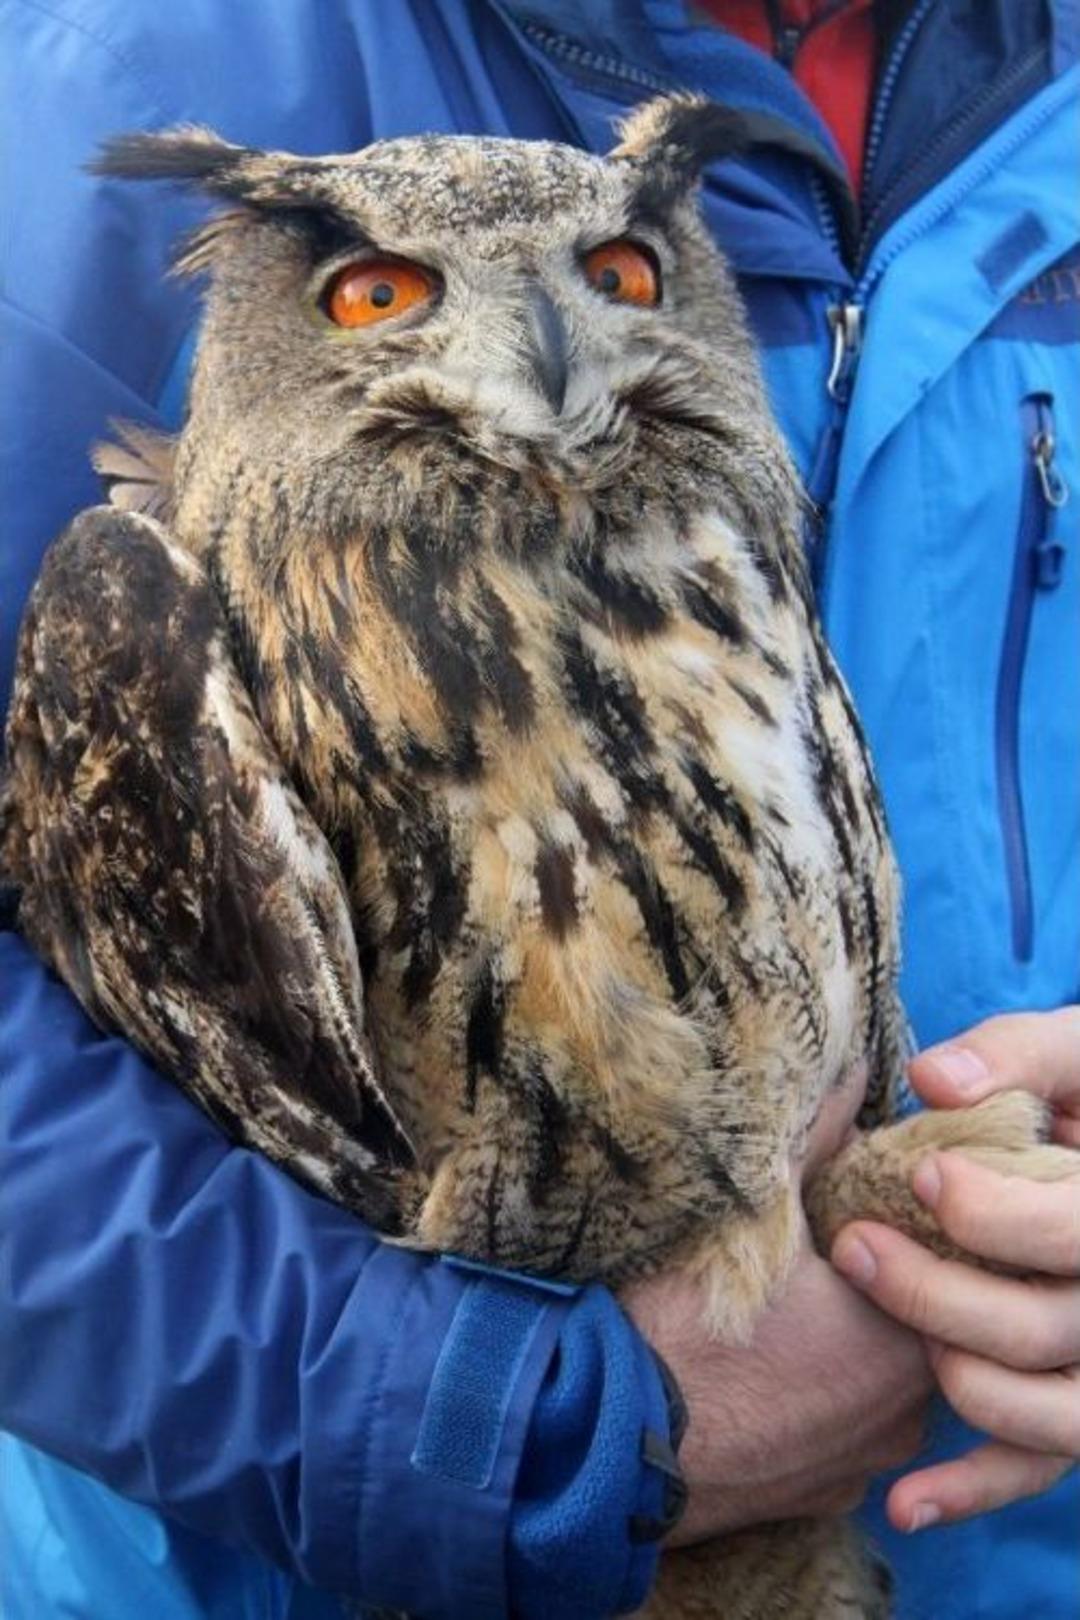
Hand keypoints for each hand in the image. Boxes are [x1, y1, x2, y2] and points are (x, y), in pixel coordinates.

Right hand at [624, 1064, 930, 1544]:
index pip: (930, 1264)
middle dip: (869, 1284)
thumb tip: (857, 1076)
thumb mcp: (752, 1208)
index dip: (889, 1225)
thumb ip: (820, 1137)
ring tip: (786, 1305)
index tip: (845, 1205)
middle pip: (906, 1322)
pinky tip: (764, 1366)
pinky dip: (814, 1399)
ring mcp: (861, 1462)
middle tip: (812, 1247)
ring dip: (845, 1344)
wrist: (601, 1436)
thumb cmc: (681, 1319)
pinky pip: (838, 1431)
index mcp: (901, 1337)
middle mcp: (901, 1412)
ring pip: (875, 1383)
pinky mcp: (817, 1497)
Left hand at [831, 1008, 1079, 1532]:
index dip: (994, 1214)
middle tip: (855, 1247)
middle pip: (1043, 1331)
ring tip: (893, 1333)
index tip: (919, 1172)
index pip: (1078, 1232)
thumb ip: (1014, 1055)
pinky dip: (973, 1491)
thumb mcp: (1078, 1053)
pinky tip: (903, 1501)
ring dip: (958, 1380)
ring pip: (1047, 1418)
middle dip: (936, 1293)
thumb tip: (931, 1083)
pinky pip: (1041, 1467)